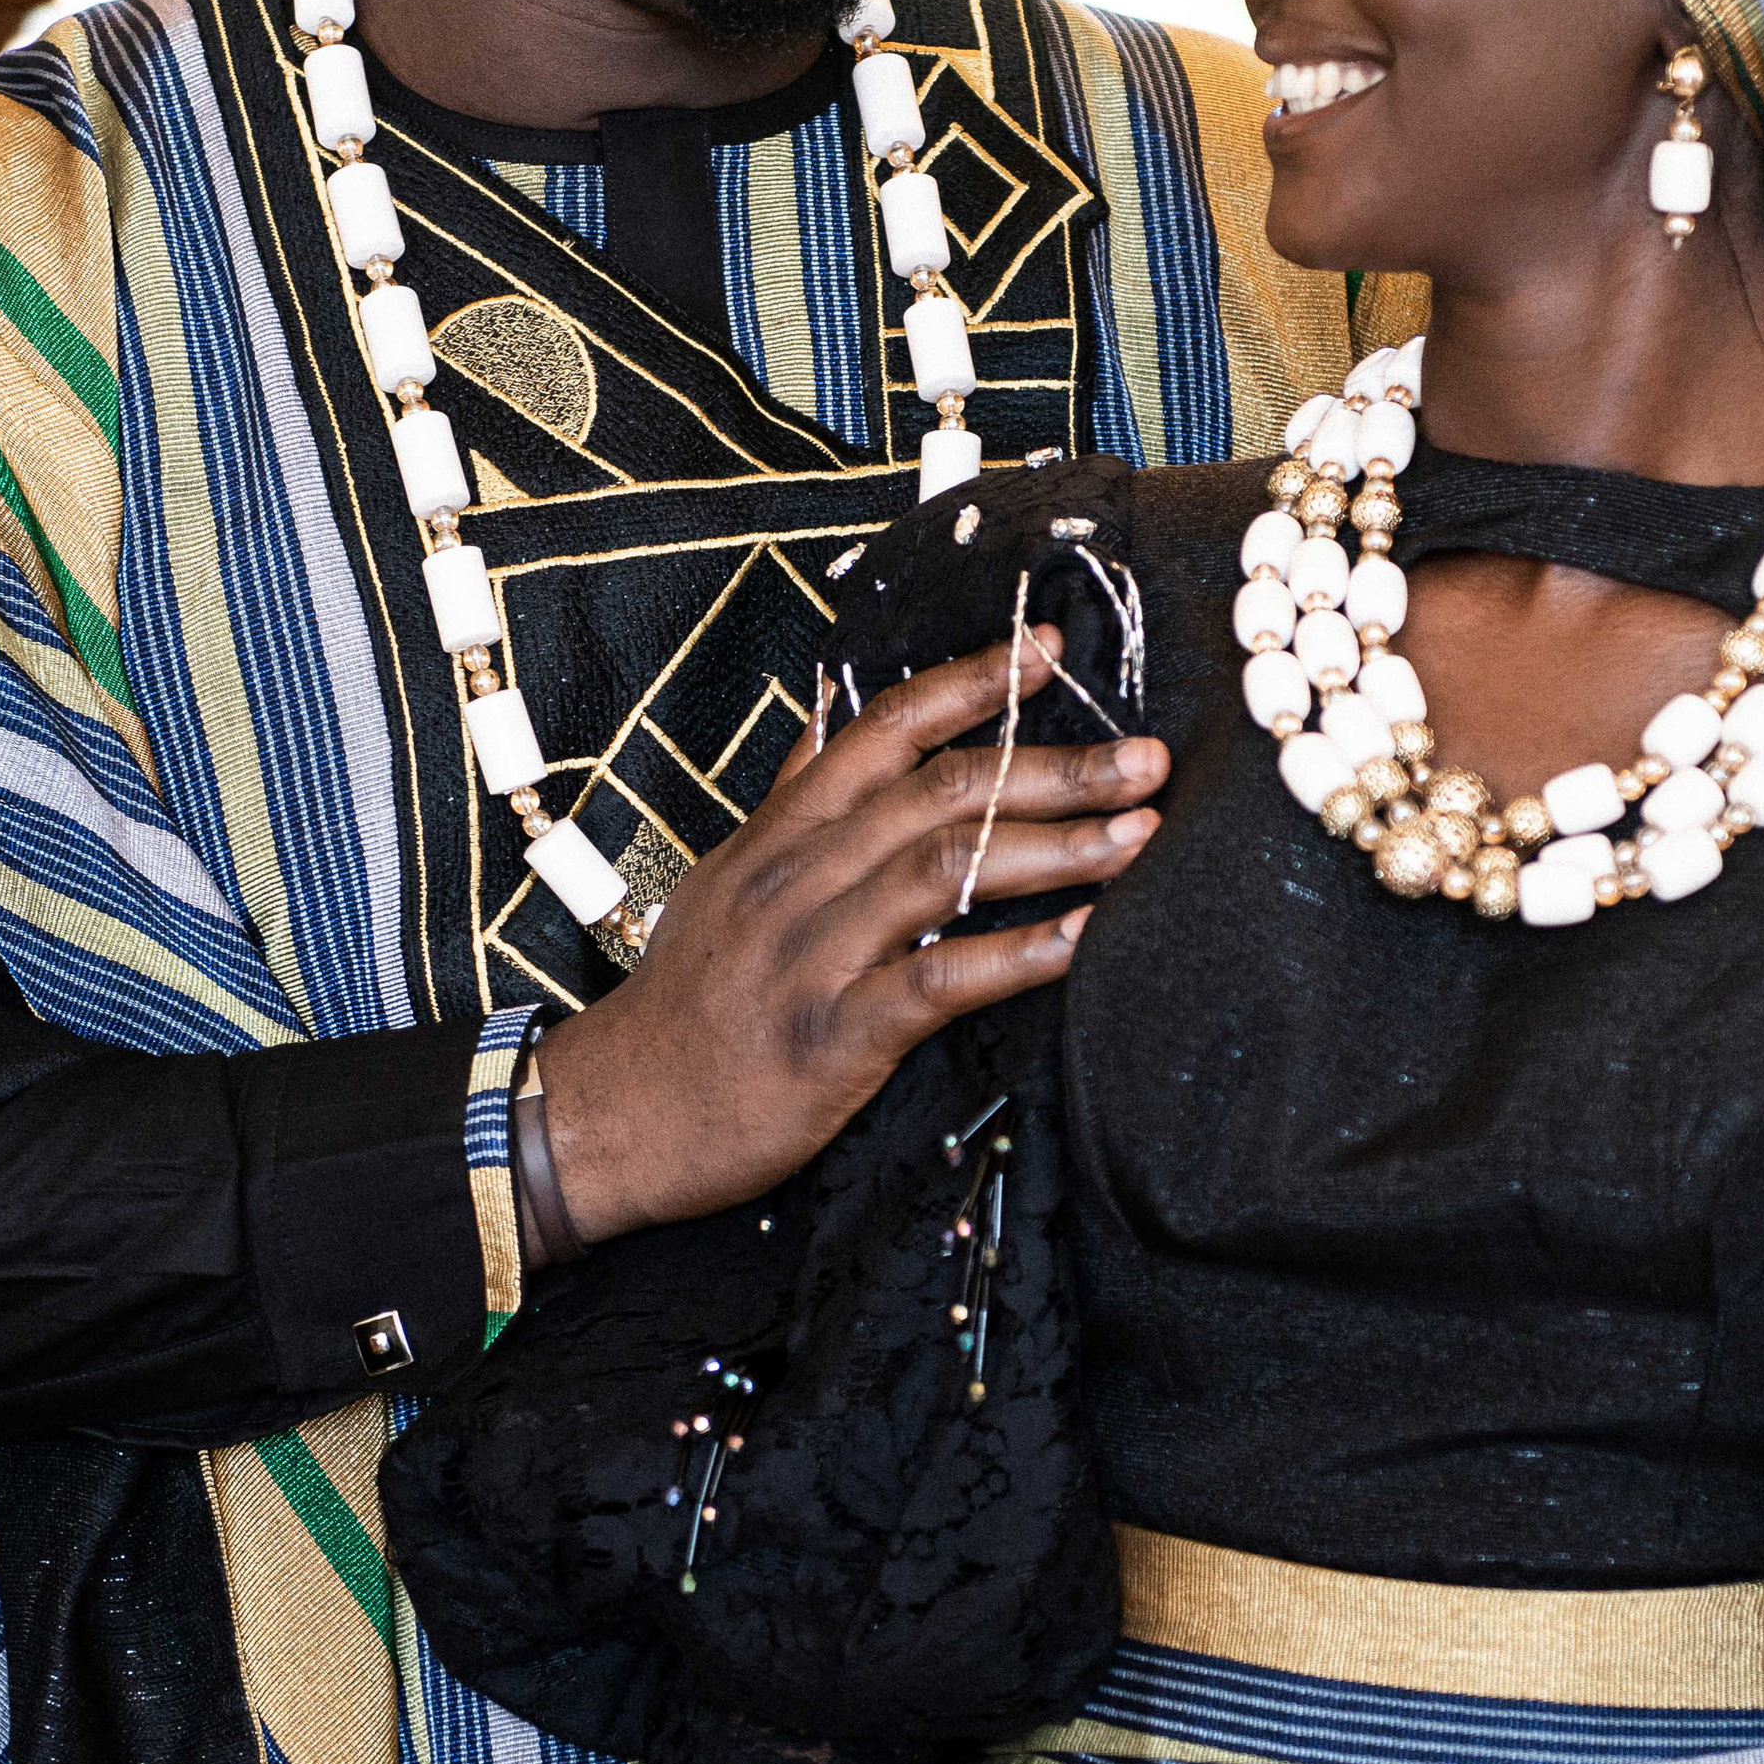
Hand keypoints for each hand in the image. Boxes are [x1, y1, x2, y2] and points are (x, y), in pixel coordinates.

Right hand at [536, 630, 1165, 1244]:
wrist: (614, 1112)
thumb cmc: (685, 999)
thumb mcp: (726, 875)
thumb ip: (793, 796)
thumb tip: (831, 718)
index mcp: (784, 830)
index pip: (887, 728)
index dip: (975, 681)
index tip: (1055, 650)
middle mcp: (803, 875)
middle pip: (944, 790)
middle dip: (1057, 766)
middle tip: (1148, 755)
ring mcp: (817, 952)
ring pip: (950, 871)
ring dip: (1058, 848)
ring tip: (1141, 834)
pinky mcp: (833, 1036)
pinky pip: (937, 982)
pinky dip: (1017, 956)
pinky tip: (1082, 940)